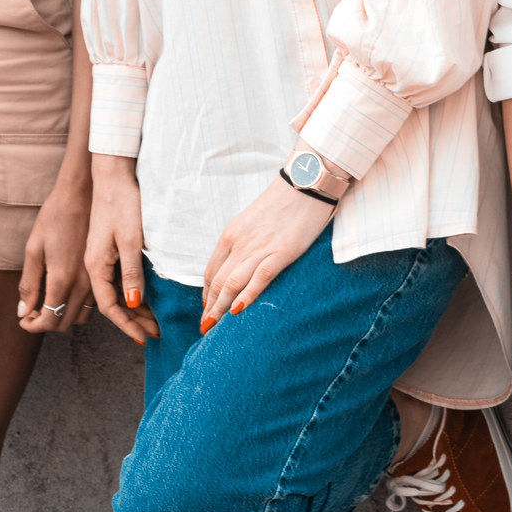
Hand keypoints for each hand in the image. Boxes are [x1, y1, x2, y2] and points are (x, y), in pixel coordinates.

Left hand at [18, 162, 94, 333]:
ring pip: (80, 317)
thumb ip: (29, 284)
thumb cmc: (54, 218)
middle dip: (46, 323)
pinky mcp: (104, 274)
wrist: (82, 195)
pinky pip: (91, 304)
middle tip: (33, 311)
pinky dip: (77, 306)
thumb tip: (24, 311)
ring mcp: (96, 280)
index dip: (33, 326)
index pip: (49, 321)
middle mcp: (82, 284)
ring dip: (62, 316)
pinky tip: (65, 292)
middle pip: (64, 323)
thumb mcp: (34, 249)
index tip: (24, 320)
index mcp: (62, 279)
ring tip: (48, 303)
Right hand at [85, 155, 158, 345]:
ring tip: (156, 322)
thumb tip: (134, 303)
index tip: (144, 339)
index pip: (109, 306)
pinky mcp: (109, 250)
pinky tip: (147, 298)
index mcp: (95, 266)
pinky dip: (133, 292)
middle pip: (113, 303)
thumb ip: (131, 273)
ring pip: (117, 292)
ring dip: (135, 309)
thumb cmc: (121, 205)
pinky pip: (119, 279)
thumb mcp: (130, 240)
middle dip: (134, 321)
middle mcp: (95, 266)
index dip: (127, 325)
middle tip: (156, 334)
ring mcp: (101, 259)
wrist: (112, 176)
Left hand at [198, 178, 335, 334]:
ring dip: (220, 309)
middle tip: (205, 328)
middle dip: (209, 308)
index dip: (207, 294)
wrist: (306, 183)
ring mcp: (259, 247)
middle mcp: (240, 242)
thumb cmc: (282, 203)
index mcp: (231, 234)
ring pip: (232, 283)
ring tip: (215, 328)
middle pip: (217, 281)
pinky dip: (247, 296)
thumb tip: (237, 265)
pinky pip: (259, 278)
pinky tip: (239, 311)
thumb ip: (241, 242)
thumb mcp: (252, 221)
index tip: (206, 309)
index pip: (211, 271)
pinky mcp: (281, 252)